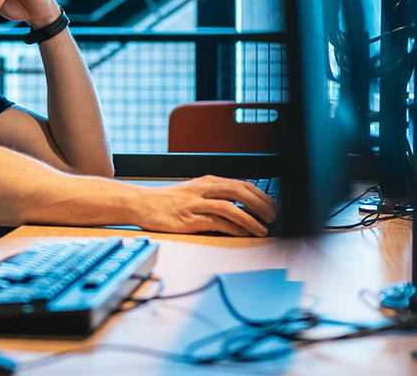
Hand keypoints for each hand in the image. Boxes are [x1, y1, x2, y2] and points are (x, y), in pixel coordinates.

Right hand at [137, 175, 277, 236]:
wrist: (142, 203)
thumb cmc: (169, 201)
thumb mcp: (195, 192)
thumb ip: (215, 196)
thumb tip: (240, 207)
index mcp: (208, 181)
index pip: (242, 184)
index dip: (261, 195)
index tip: (274, 206)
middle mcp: (204, 189)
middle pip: (240, 191)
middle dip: (261, 204)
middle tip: (275, 217)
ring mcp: (196, 203)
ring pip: (230, 206)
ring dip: (250, 218)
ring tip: (263, 229)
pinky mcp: (189, 218)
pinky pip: (216, 222)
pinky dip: (233, 227)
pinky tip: (243, 233)